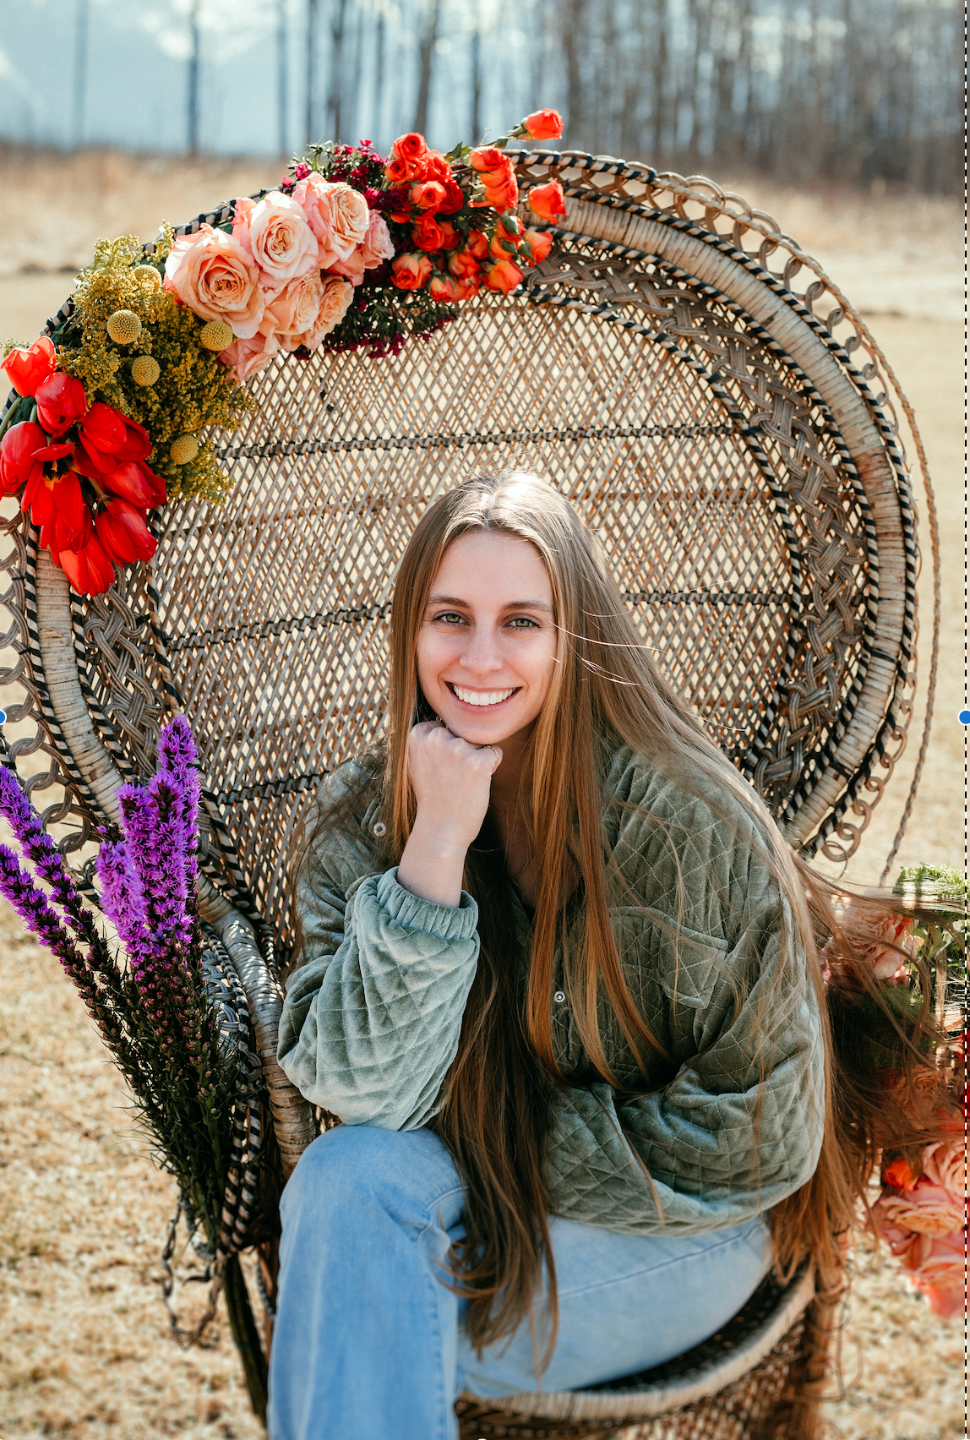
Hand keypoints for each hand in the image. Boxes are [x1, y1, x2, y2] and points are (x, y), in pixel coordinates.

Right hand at [396, 722, 502, 906]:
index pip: (445, 726)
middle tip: (450, 778)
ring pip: (478, 743)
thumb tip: (445, 720)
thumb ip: (429, 740)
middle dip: (462, 752)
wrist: (441, 828)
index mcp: (418, 734)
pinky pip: (494, 753)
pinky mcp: (478, 762)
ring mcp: (457, 749)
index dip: (446, 748)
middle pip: (463, 733)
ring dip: (475, 760)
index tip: (438, 769)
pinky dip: (490, 768)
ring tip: (461, 783)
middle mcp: (436, 738)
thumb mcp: (418, 762)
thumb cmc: (433, 796)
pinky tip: (475, 784)